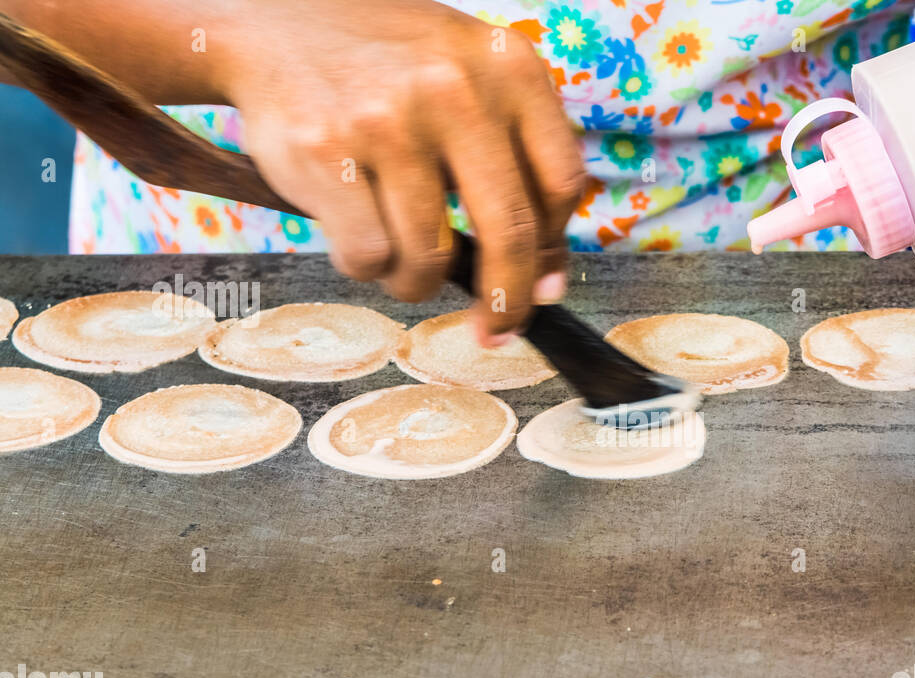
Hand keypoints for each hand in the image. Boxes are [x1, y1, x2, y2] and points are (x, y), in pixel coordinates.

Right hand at [218, 0, 583, 343]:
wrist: (273, 20)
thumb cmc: (388, 69)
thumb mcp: (471, 79)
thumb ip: (517, 164)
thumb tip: (547, 284)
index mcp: (508, 67)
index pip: (559, 184)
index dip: (551, 250)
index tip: (540, 285)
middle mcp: (455, 89)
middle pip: (508, 233)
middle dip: (505, 300)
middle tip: (495, 329)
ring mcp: (389, 121)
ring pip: (430, 258)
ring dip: (416, 280)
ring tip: (400, 256)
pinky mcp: (327, 153)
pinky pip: (369, 257)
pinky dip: (366, 267)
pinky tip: (358, 234)